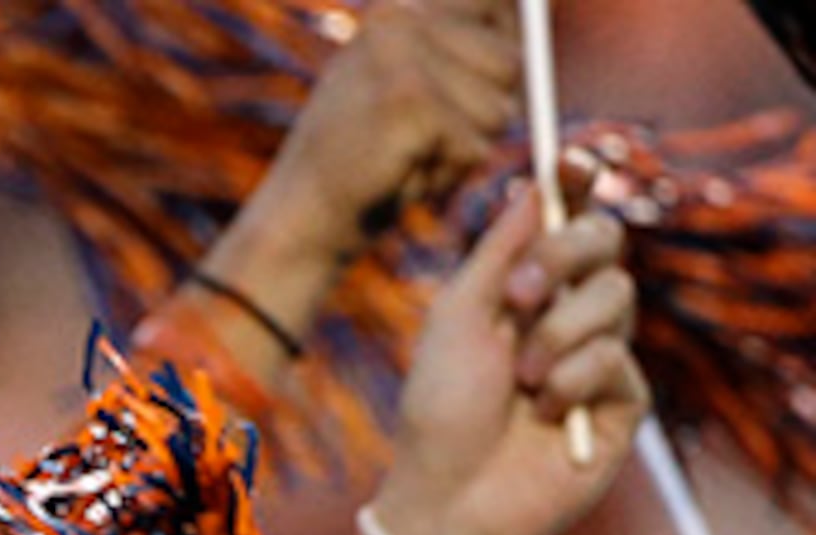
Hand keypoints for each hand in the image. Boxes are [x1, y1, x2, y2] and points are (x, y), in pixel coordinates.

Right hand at [250, 0, 517, 259]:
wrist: (298, 218)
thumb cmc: (362, 158)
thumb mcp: (404, 82)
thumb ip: (456, 47)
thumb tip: (532, 20)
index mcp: (398, 7)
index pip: (500, 2)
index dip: (505, 45)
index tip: (474, 84)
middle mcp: (400, 17)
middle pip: (511, 61)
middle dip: (485, 110)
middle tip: (424, 136)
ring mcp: (403, 58)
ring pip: (499, 107)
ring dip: (465, 147)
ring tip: (409, 155)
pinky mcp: (410, 104)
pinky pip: (475, 146)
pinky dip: (446, 175)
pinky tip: (401, 175)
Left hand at [364, 183, 647, 534]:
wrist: (447, 499)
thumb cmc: (438, 415)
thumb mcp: (457, 319)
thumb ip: (498, 252)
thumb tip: (533, 182)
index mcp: (525, 292)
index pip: (568, 222)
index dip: (576, 186)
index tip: (572, 157)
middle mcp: (569, 316)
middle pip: (607, 242)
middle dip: (566, 256)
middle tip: (520, 295)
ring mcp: (599, 356)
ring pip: (616, 296)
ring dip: (558, 333)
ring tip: (520, 381)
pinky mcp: (623, 402)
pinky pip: (617, 357)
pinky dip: (572, 380)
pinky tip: (544, 413)